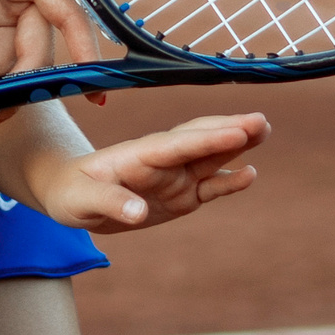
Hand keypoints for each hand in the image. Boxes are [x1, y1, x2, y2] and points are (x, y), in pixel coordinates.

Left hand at [23, 113, 266, 233]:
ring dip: (236, 145)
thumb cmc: (72, 192)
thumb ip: (110, 202)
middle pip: (200, 141)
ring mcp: (174, 176)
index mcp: (139, 155)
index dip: (207, 139)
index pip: (178, 145)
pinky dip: (229, 181)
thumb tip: (138, 213)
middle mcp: (162, 161)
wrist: (70, 196)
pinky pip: (209, 187)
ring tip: (264, 131)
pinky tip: (250, 174)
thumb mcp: (81, 199)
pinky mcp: (180, 195)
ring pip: (210, 157)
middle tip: (261, 121)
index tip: (236, 132)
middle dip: (230, 130)